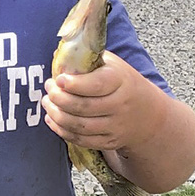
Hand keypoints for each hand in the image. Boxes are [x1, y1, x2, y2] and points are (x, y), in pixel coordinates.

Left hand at [42, 51, 162, 153]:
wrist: (147, 113)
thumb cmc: (121, 82)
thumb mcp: (111, 64)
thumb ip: (87, 59)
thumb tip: (58, 54)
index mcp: (120, 81)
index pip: (97, 85)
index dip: (75, 84)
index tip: (58, 79)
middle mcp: (120, 105)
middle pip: (84, 107)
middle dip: (59, 99)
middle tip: (48, 89)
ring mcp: (115, 126)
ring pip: (80, 126)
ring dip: (57, 115)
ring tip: (47, 102)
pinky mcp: (109, 141)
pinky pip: (81, 140)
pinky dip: (62, 131)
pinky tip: (52, 119)